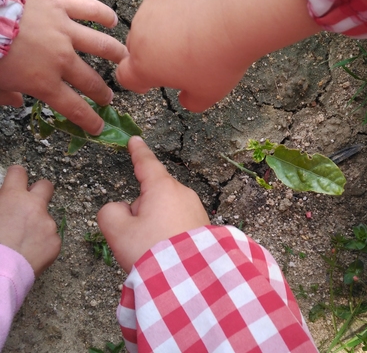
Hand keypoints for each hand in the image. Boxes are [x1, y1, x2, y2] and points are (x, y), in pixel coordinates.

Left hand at [0, 0, 127, 134]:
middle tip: (107, 98)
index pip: (75, 109)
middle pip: (91, 81)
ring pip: (100, 45)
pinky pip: (88, 9)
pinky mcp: (60, 5)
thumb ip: (5, 95)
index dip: (90, 121)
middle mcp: (61, 59)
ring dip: (115, 54)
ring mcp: (64, 30)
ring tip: (123, 59)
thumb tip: (16, 103)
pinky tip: (113, 20)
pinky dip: (103, 15)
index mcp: (44, 82)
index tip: (98, 127)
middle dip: (102, 94)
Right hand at [0, 166, 58, 276]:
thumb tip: (4, 200)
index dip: (16, 176)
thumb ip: (2, 203)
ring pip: (46, 218)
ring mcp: (48, 224)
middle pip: (46, 186)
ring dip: (37, 225)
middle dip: (39, 191)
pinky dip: (42, 243)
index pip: (19, 173)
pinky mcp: (56, 242)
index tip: (15, 180)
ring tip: (21, 242)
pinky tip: (28, 253)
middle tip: (29, 202)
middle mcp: (35, 206)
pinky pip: (50, 238)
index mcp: (13, 197)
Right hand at [97, 137, 209, 272]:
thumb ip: (110, 212)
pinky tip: (168, 251)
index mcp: (163, 188)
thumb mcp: (117, 231)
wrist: (189, 278)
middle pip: (153, 193)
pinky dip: (170, 232)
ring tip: (154, 248)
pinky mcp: (204, 225)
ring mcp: (197, 209)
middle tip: (137, 237)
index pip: (146, 163)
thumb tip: (122, 209)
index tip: (135, 140)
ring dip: (155, 223)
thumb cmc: (152, 251)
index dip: (138, 152)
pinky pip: (179, 222)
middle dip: (141, 209)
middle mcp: (183, 193)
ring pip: (165, 209)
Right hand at [116, 0, 319, 111]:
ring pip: (151, 23)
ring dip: (165, 31)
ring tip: (196, 36)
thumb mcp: (208, 94)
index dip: (137, 82)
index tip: (148, 85)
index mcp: (145, 65)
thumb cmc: (220, 56)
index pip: (125, 77)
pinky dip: (177, 9)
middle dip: (154, 56)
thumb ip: (191, 102)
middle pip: (138, 48)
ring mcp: (152, 7)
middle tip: (181, 61)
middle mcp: (141, 34)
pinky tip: (200, 15)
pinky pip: (166, 2)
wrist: (237, 15)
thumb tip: (186, 99)